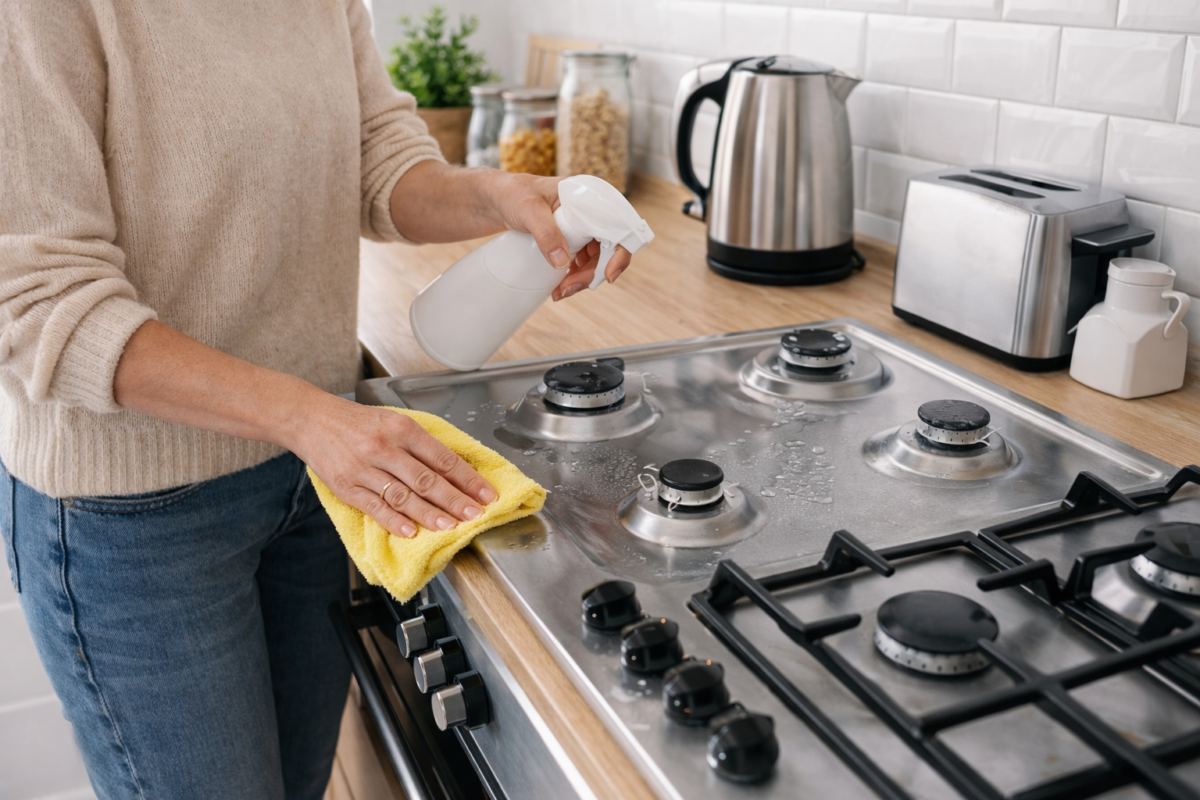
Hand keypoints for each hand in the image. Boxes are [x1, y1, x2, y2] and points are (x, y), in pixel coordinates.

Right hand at [293, 395, 496, 537]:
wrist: (311, 420)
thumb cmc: (358, 422)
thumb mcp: (393, 421)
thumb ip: (420, 444)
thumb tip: (454, 470)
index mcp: (402, 428)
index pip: (442, 458)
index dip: (467, 478)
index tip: (486, 494)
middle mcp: (385, 447)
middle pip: (427, 479)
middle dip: (455, 499)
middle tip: (476, 515)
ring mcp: (364, 468)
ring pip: (403, 495)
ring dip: (430, 514)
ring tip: (450, 526)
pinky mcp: (346, 487)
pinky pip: (374, 507)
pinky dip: (394, 521)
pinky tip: (411, 532)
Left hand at [483, 172, 632, 300]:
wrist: (496, 199)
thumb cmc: (512, 193)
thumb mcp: (528, 210)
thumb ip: (546, 233)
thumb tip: (562, 262)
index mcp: (589, 197)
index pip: (618, 226)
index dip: (619, 252)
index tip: (607, 276)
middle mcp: (591, 212)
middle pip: (607, 249)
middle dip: (592, 273)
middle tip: (568, 289)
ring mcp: (582, 227)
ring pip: (595, 259)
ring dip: (582, 278)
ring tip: (560, 292)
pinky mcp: (572, 239)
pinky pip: (582, 262)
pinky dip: (575, 276)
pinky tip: (560, 286)